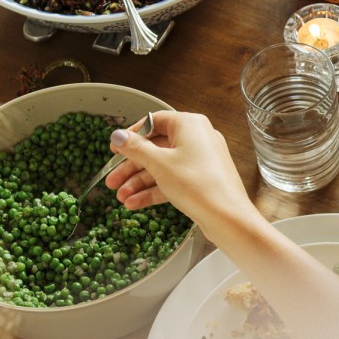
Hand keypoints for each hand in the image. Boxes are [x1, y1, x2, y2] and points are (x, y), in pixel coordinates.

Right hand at [109, 110, 338, 337]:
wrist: (227, 217)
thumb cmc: (197, 184)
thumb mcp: (159, 164)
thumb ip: (135, 148)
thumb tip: (118, 135)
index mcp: (190, 124)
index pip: (154, 121)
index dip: (132, 135)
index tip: (114, 148)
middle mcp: (197, 138)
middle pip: (156, 148)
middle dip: (131, 167)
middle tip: (111, 180)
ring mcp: (200, 161)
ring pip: (162, 167)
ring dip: (139, 182)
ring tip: (120, 197)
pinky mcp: (201, 181)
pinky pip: (173, 180)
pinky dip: (154, 190)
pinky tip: (134, 204)